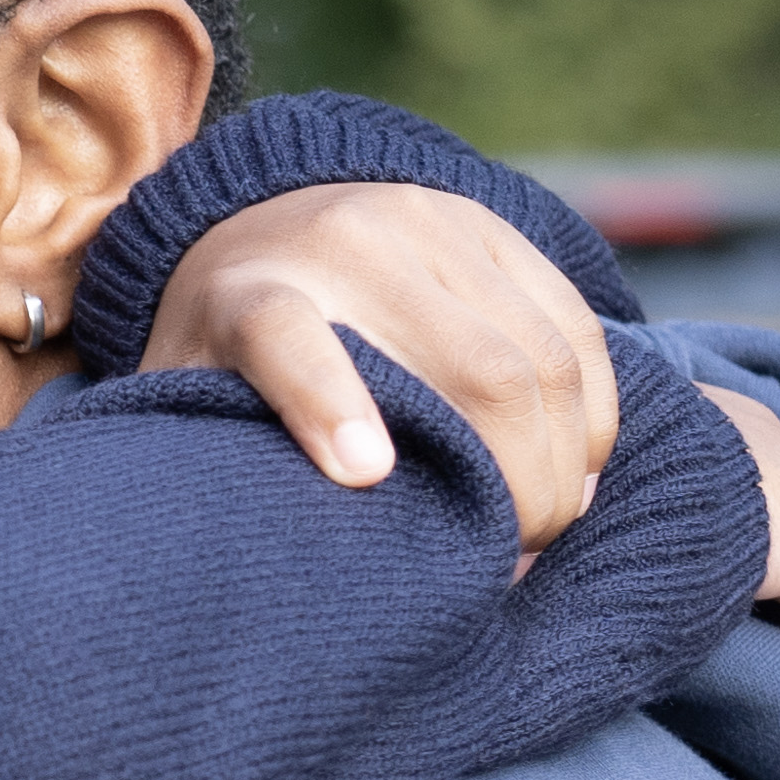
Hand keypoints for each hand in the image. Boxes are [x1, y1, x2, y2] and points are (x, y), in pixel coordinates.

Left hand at [139, 182, 617, 545]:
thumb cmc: (222, 351)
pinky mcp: (491, 225)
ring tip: (546, 526)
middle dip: (520, 485)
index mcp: (249, 296)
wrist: (257, 215)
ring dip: (567, 460)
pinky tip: (580, 468)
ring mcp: (429, 223)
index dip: (327, 404)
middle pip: (475, 370)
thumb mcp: (186, 398)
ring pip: (544, 357)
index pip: (287, 341)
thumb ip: (214, 455)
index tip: (364, 476)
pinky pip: (575, 327)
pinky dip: (593, 411)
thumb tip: (261, 564)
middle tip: (514, 560)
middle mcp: (347, 243)